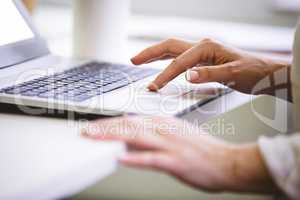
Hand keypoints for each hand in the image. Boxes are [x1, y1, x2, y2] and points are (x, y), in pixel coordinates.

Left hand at [82, 116, 274, 192]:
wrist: (227, 161)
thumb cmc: (203, 150)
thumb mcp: (175, 136)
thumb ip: (153, 135)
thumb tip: (130, 137)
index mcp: (164, 123)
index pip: (131, 120)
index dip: (110, 123)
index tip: (93, 126)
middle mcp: (165, 130)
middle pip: (130, 125)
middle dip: (105, 127)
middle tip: (85, 130)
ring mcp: (170, 145)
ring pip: (137, 137)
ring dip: (113, 137)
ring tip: (94, 138)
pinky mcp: (177, 161)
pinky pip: (153, 159)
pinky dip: (136, 158)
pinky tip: (121, 158)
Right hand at [131, 38, 288, 93]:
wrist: (265, 72)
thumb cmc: (252, 72)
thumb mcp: (233, 74)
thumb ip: (209, 74)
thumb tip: (187, 76)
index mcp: (207, 47)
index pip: (179, 62)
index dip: (164, 75)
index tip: (153, 86)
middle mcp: (203, 46)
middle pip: (170, 47)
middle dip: (150, 53)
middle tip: (133, 60)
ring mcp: (202, 51)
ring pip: (173, 49)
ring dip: (156, 54)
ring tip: (140, 59)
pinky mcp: (204, 58)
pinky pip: (180, 56)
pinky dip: (167, 60)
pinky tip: (161, 64)